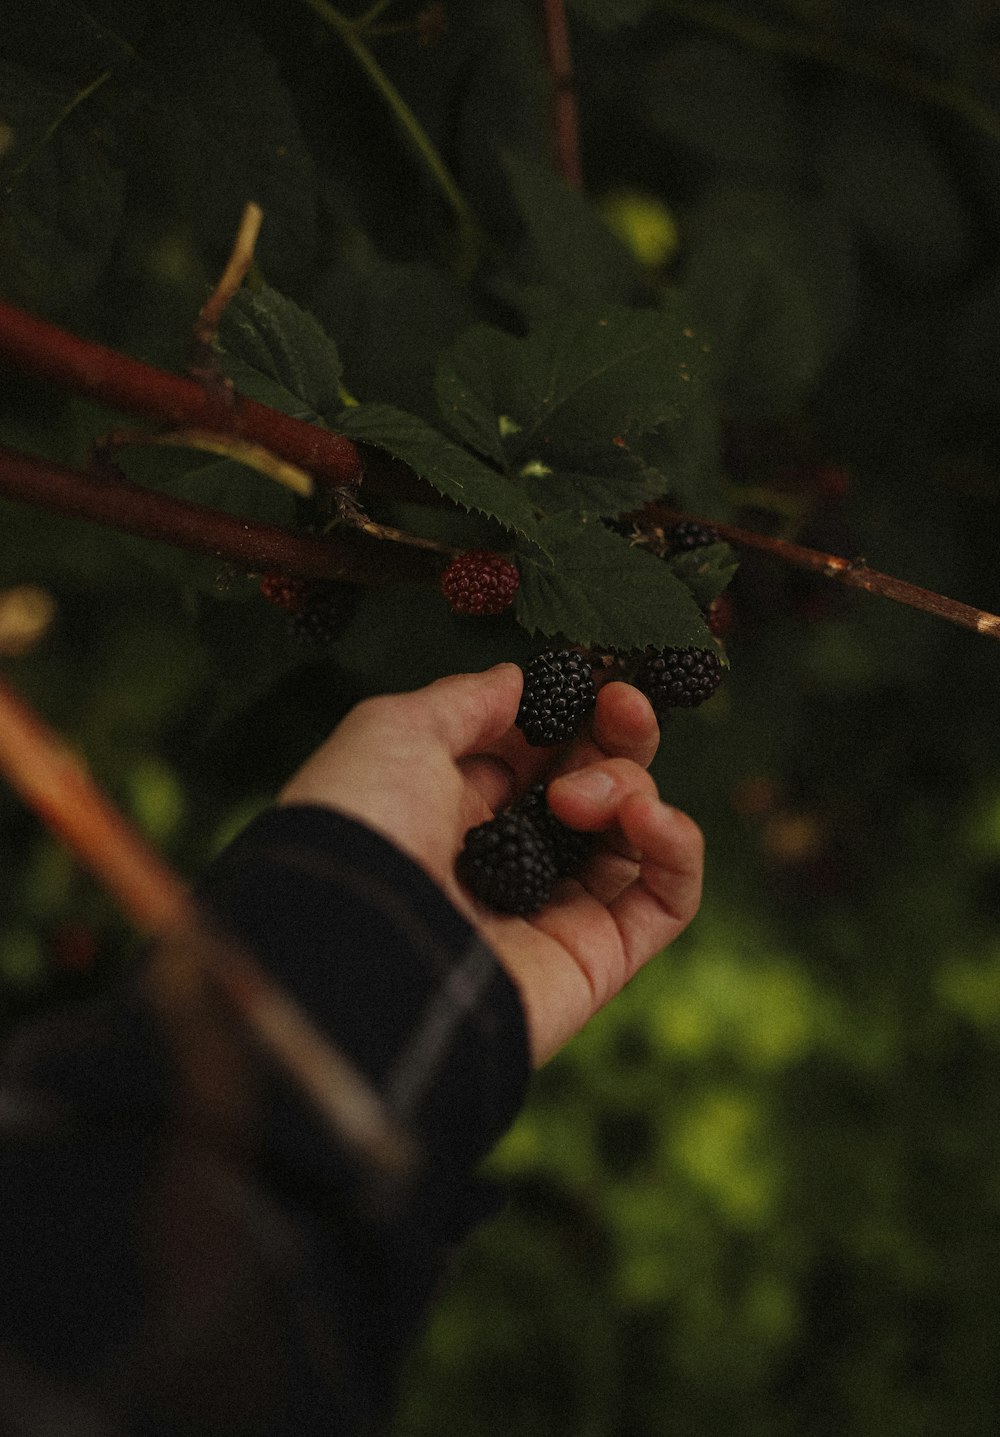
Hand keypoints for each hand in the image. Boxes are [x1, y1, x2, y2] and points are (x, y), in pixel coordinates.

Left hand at [278, 663, 702, 1064]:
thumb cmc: (360, 831)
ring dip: (631, 789)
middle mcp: (505, 865)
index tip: (595, 676)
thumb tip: (520, 681)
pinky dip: (677, 847)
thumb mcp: (394, 732)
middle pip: (595, 789)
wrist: (356, 948)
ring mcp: (553, 914)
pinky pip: (667, 902)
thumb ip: (466, 701)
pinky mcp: (596, 962)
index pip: (537, 756)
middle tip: (619, 705)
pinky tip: (646, 816)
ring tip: (578, 797)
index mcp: (450, 814)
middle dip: (615, 736)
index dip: (570, 712)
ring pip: (634, 838)